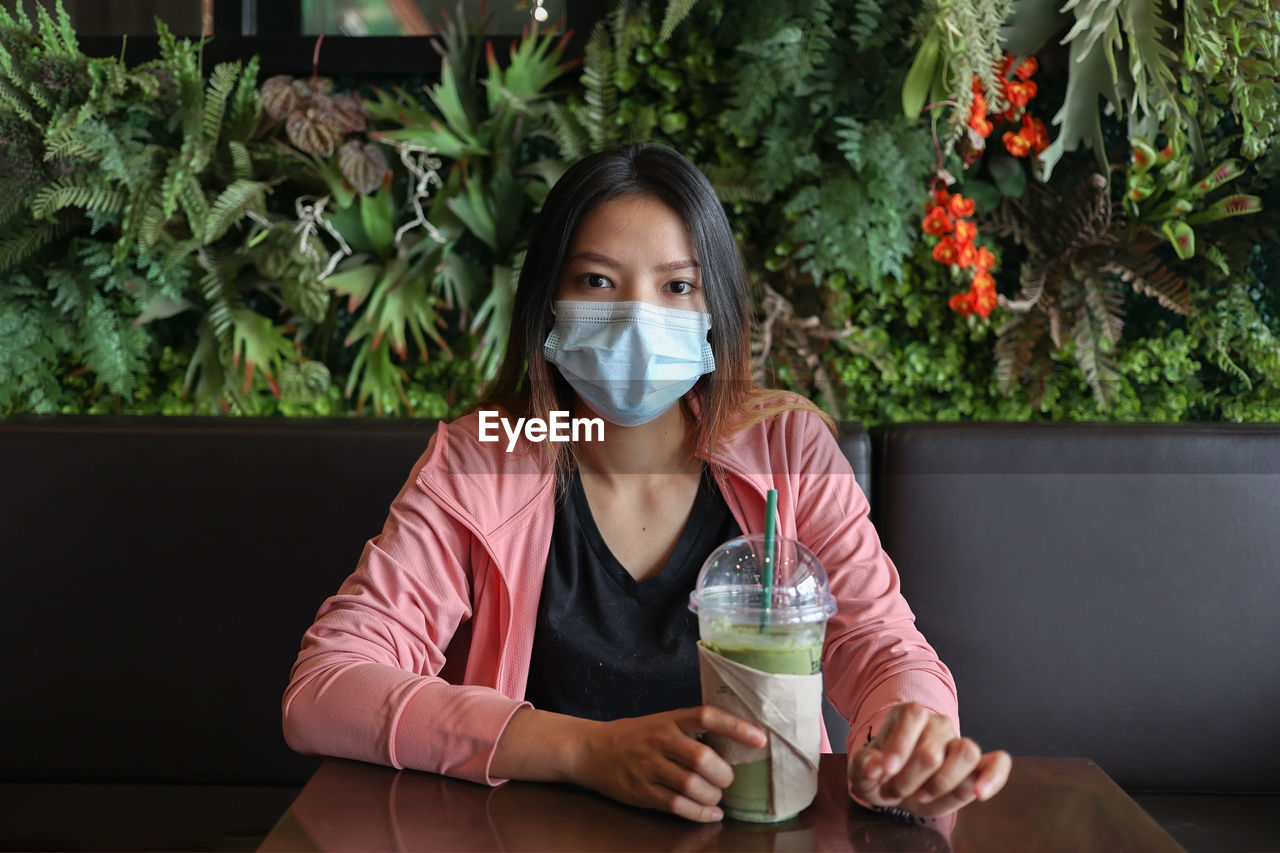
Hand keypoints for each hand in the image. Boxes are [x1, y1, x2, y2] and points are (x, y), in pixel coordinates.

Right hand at [572, 706, 765, 822]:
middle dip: (723, 774)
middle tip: (726, 779)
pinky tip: (711, 812)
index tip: (760, 739)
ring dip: (712, 795)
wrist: (591, 749)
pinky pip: (677, 806)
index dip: (736, 727)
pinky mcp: (642, 791)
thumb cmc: (635, 736)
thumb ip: (692, 730)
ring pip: (691, 785)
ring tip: (715, 796)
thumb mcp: (662, 722)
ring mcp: (649, 767)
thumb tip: (734, 742)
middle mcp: (660, 741)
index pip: (707, 716)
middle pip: (702, 758)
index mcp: (669, 720)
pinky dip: (700, 813)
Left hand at [847, 702, 1010, 817]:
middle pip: (932, 749)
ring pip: (966, 752)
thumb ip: (863, 766)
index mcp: (910, 715)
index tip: (886, 768)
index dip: (901, 743)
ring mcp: (959, 743)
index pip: (914, 716)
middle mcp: (938, 724)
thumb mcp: (861, 770)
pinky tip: (980, 793)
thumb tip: (875, 764)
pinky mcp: (978, 766)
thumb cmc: (881, 771)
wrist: (895, 784)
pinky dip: (994, 776)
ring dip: (941, 782)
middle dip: (910, 778)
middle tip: (893, 790)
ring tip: (922, 794)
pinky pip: (998, 762)